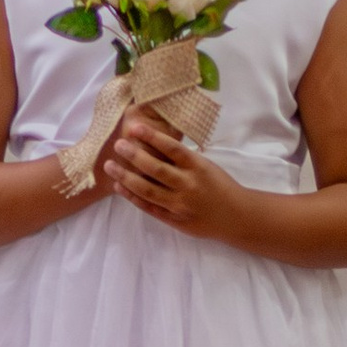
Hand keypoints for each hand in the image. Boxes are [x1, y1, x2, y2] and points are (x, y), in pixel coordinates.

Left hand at [99, 106, 237, 239]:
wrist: (236, 216)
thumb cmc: (220, 186)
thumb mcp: (206, 167)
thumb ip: (183, 160)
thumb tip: (154, 144)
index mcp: (198, 167)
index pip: (172, 148)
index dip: (152, 137)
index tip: (135, 127)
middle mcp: (188, 185)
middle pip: (155, 168)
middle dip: (133, 155)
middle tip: (118, 145)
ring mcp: (179, 204)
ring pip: (147, 190)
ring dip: (125, 177)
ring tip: (110, 165)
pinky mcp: (174, 219)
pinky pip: (149, 207)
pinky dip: (132, 197)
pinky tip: (119, 187)